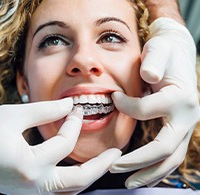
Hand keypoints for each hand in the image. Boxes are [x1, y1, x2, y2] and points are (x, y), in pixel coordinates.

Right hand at [0, 98, 120, 194]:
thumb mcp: (11, 115)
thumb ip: (43, 110)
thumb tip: (68, 105)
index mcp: (30, 165)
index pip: (64, 142)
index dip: (72, 122)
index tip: (75, 107)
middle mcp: (34, 185)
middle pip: (79, 181)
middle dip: (101, 166)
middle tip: (117, 154)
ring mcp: (30, 193)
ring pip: (70, 189)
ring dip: (88, 175)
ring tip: (103, 162)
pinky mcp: (25, 192)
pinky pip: (57, 190)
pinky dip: (71, 179)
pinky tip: (77, 166)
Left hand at [109, 18, 199, 188]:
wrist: (177, 53)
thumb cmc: (164, 52)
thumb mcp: (158, 50)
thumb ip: (154, 61)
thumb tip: (149, 76)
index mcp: (181, 98)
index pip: (146, 111)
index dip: (125, 106)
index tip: (112, 98)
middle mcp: (188, 116)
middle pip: (164, 149)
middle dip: (137, 162)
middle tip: (113, 168)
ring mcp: (185, 126)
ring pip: (171, 159)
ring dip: (148, 173)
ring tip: (128, 183)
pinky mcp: (179, 130)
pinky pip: (170, 155)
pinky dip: (156, 168)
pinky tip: (141, 174)